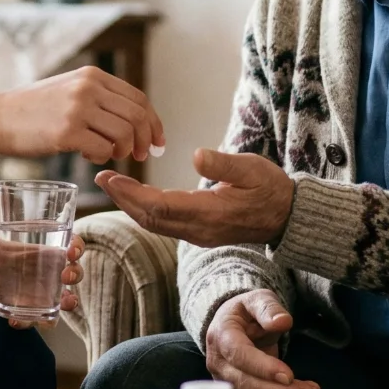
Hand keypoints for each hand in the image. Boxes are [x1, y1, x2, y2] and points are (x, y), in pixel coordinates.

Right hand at [0, 66, 164, 164]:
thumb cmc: (33, 109)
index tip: (157, 142)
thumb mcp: (69, 90)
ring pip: (124, 134)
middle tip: (141, 156)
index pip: (138, 99)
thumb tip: (135, 121)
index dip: (153, 123)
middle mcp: (88, 88)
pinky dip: (102, 157)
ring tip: (110, 154)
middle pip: (137, 116)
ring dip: (124, 151)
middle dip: (146, 140)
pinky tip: (88, 155)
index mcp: (92, 76)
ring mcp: (77, 109)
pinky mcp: (66, 132)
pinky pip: (102, 150)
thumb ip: (99, 98)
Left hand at [0, 228, 83, 328]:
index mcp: (39, 248)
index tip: (72, 251)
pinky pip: (34, 318)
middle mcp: (42, 270)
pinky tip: (14, 320)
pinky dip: (29, 321)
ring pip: (60, 300)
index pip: (68, 245)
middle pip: (71, 273)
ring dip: (63, 305)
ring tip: (57, 307)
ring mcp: (34, 291)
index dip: (76, 247)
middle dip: (75, 275)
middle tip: (65, 278)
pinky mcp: (21, 308)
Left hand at [96, 148, 293, 246]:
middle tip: (102, 179)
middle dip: (123, 199)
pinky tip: (136, 195)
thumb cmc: (270, 188)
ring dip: (131, 205)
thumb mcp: (253, 168)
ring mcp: (198, 234)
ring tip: (113, 184)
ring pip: (154, 223)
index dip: (132, 194)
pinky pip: (164, 224)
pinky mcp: (198, 232)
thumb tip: (197, 155)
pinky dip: (144, 209)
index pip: (160, 207)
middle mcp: (199, 229)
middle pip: (150, 218)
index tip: (111, 178)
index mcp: (209, 213)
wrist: (287, 217)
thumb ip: (224, 163)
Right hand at [206, 289, 317, 388]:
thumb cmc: (247, 312)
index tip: (289, 375)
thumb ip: (268, 308)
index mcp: (221, 336)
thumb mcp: (257, 299)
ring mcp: (226, 383)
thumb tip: (282, 321)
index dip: (263, 368)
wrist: (232, 327)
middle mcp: (219, 364)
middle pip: (247, 385)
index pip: (239, 356)